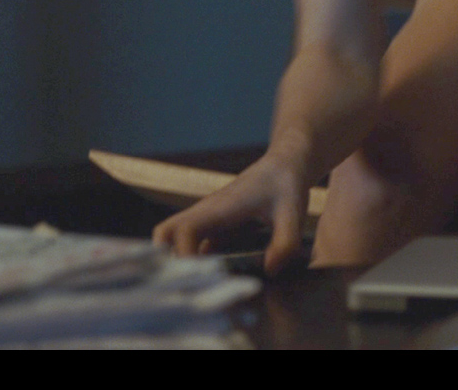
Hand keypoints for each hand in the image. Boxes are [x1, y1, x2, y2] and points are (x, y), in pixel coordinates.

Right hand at [152, 155, 308, 274]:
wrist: (283, 166)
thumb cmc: (285, 186)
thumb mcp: (292, 214)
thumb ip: (284, 243)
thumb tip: (269, 271)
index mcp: (220, 208)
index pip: (185, 231)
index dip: (184, 255)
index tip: (197, 278)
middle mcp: (206, 213)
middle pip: (165, 234)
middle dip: (164, 260)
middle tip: (181, 288)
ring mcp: (208, 220)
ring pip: (175, 240)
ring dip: (178, 262)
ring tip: (193, 291)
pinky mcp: (215, 228)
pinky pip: (194, 246)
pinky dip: (194, 263)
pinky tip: (211, 282)